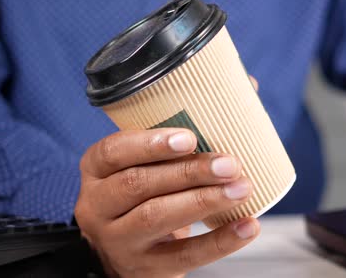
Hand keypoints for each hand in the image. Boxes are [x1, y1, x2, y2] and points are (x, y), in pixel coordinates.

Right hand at [74, 128, 258, 277]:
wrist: (130, 256)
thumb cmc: (147, 195)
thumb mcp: (148, 164)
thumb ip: (186, 128)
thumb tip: (247, 86)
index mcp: (97, 170)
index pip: (112, 151)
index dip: (149, 143)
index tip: (189, 137)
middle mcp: (97, 205)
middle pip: (138, 184)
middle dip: (188, 171)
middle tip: (229, 163)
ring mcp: (118, 240)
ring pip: (156, 217)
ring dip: (204, 200)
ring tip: (242, 188)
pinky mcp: (144, 268)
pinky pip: (183, 256)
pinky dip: (220, 241)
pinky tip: (248, 225)